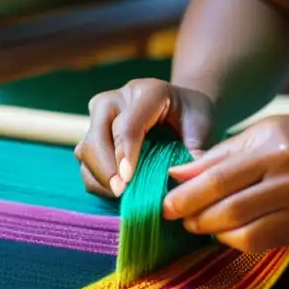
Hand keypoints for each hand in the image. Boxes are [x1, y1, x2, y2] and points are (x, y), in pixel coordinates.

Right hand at [76, 79, 214, 198]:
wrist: (181, 108)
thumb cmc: (192, 117)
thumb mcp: (202, 127)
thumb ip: (196, 151)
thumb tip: (188, 182)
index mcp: (147, 92)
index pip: (128, 125)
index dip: (125, 154)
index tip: (127, 180)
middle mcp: (116, 99)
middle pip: (97, 136)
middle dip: (106, 169)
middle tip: (121, 193)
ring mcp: (100, 116)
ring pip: (85, 150)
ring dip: (100, 178)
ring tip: (122, 196)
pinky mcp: (93, 134)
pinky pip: (86, 162)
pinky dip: (97, 181)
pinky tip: (117, 192)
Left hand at [162, 114, 288, 252]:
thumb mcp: (262, 133)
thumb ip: (219, 155)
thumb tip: (177, 175)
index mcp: (273, 149)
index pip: (219, 179)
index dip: (187, 196)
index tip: (165, 204)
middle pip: (230, 209)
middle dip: (196, 217)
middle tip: (179, 217)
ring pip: (246, 232)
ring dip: (214, 232)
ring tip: (200, 224)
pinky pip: (265, 243)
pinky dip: (238, 240)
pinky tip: (227, 232)